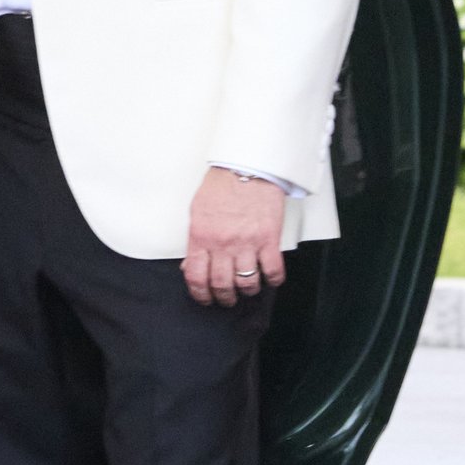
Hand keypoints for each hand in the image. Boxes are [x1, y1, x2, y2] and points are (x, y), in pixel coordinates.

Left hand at [183, 168, 288, 307]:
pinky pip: (273, 270)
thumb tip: (190, 264)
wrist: (247, 166)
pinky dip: (273, 280)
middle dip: (224, 298)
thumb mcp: (197, 211)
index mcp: (201, 236)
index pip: (196, 277)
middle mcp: (223, 243)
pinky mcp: (269, 239)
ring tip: (248, 288)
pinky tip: (270, 278)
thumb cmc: (222, 185)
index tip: (205, 298)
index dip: (200, 294)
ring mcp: (247, 242)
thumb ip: (195, 240)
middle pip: (222, 285)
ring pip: (247, 283)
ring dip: (247, 291)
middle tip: (227, 298)